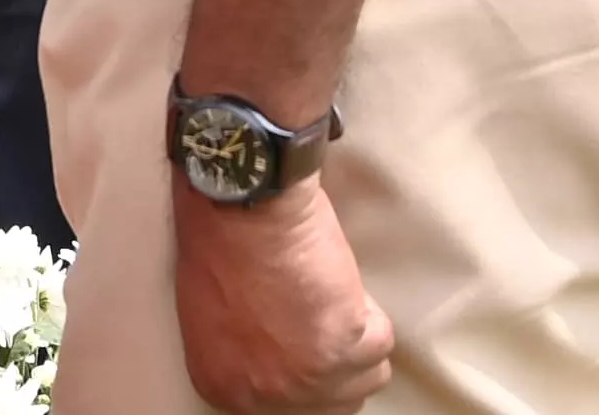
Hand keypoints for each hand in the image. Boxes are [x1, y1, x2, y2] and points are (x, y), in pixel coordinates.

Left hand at [174, 177, 392, 413]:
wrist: (243, 204)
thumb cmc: (222, 239)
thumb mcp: (216, 315)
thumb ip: (250, 352)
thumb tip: (284, 355)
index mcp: (226, 388)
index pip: (293, 406)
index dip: (309, 362)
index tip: (309, 335)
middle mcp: (265, 397)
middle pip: (336, 402)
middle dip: (339, 358)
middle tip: (324, 314)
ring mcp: (305, 380)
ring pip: (369, 375)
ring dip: (360, 333)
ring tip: (329, 292)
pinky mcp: (341, 350)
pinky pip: (382, 339)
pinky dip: (369, 306)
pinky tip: (336, 279)